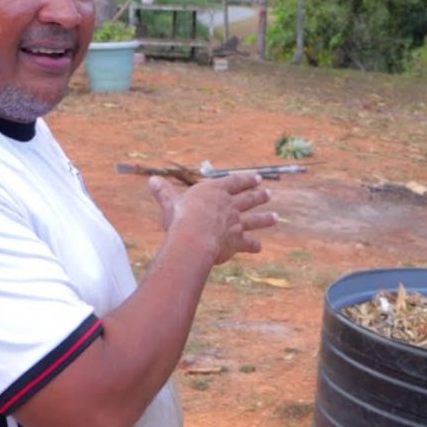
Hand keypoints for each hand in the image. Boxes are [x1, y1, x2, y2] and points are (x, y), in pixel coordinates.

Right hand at [148, 174, 277, 265]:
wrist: (194, 238)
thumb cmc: (180, 218)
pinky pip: (248, 243)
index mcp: (215, 191)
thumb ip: (164, 193)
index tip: (257, 178)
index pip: (234, 182)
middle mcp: (229, 205)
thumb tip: (151, 179)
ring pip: (254, 219)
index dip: (246, 180)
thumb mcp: (170, 203)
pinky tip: (259, 247)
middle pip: (248, 199)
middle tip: (268, 194)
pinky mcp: (237, 241)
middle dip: (259, 196)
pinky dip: (254, 245)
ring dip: (265, 218)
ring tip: (275, 217)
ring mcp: (236, 223)